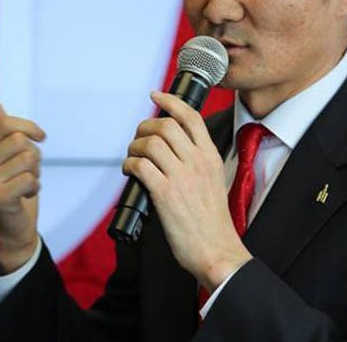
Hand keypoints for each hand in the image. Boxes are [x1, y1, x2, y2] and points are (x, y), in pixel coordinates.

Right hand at [0, 100, 45, 273]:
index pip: (7, 125)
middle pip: (21, 141)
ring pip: (28, 159)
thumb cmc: (16, 185)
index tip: (41, 137)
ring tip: (25, 183)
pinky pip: (30, 179)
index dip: (30, 127)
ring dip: (35, 173)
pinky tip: (24, 195)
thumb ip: (1, 129)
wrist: (14, 223)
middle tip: (28, 171)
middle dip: (34, 156)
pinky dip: (34, 188)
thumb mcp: (11, 154)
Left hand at [122, 91, 252, 291]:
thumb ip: (197, 163)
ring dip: (134, 146)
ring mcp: (182, 177)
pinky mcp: (166, 194)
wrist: (216, 251)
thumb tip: (171, 151)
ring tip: (133, 157)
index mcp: (211, 157)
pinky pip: (140, 166)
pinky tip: (130, 172)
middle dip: (145, 126)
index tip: (155, 95)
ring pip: (150, 142)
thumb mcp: (215, 181)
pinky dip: (129, 164)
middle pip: (166, 125)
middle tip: (138, 138)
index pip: (191, 117)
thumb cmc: (212, 223)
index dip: (170, 101)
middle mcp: (198, 162)